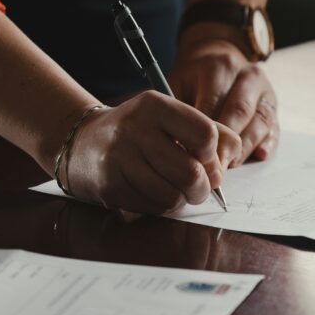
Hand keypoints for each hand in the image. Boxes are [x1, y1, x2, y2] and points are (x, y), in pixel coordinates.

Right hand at [64, 92, 242, 213]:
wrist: (82, 142)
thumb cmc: (137, 131)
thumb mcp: (169, 117)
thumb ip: (208, 129)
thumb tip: (232, 156)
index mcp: (155, 106)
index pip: (205, 135)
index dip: (213, 154)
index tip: (205, 158)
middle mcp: (135, 129)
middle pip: (192, 173)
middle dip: (202, 188)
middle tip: (198, 187)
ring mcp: (119, 159)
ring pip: (173, 196)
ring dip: (181, 200)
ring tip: (175, 190)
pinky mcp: (110, 186)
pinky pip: (152, 208)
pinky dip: (160, 207)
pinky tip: (152, 192)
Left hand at [170, 34, 279, 163]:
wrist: (218, 57)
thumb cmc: (194, 78)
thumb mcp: (178, 83)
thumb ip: (178, 110)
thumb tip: (176, 145)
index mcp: (220, 66)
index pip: (213, 102)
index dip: (204, 132)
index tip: (193, 155)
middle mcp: (247, 75)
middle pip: (240, 112)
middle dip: (226, 143)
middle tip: (212, 168)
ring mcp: (265, 90)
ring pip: (260, 121)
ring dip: (245, 147)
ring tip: (229, 166)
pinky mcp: (274, 106)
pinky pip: (275, 127)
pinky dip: (268, 143)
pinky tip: (259, 155)